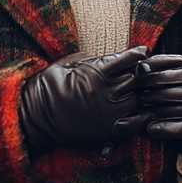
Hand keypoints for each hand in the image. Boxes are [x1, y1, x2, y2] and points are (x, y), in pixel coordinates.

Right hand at [18, 46, 149, 154]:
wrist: (34, 116)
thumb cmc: (48, 86)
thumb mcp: (68, 63)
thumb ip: (91, 59)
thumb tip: (109, 57)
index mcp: (97, 72)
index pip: (128, 59)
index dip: (138, 54)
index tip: (142, 52)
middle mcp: (106, 91)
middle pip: (137, 79)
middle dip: (142, 73)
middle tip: (146, 70)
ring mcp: (109, 112)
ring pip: (138, 99)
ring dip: (142, 93)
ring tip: (146, 89)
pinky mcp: (108, 130)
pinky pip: (135, 123)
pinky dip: (142, 117)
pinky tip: (146, 112)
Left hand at [135, 54, 181, 143]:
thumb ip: (164, 62)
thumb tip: (139, 65)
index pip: (162, 75)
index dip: (144, 78)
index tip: (134, 81)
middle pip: (162, 93)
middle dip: (144, 95)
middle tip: (134, 97)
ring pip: (166, 111)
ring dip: (148, 112)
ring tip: (138, 110)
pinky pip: (175, 129)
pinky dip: (160, 128)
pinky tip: (149, 126)